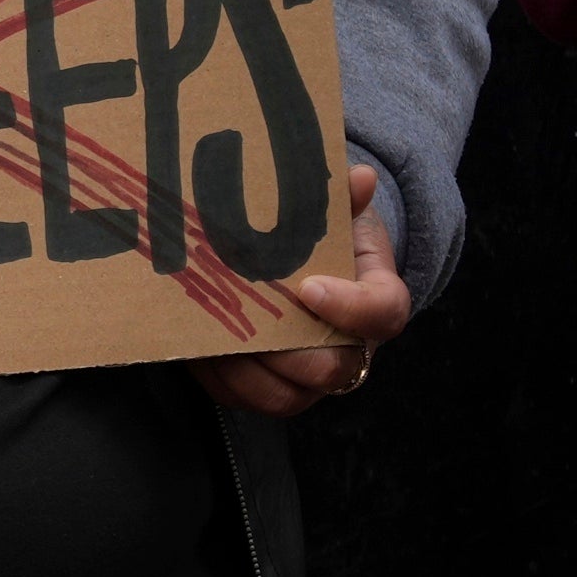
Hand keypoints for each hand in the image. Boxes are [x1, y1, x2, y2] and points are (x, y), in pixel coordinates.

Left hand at [195, 162, 407, 419]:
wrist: (300, 265)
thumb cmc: (322, 237)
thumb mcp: (335, 211)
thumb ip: (342, 197)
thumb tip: (358, 177)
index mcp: (373, 301)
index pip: (384, 314)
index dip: (350, 308)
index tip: (308, 287)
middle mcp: (347, 349)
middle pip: (331, 369)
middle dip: (287, 348)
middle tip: (247, 315)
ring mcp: (306, 374)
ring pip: (284, 397)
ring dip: (244, 370)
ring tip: (213, 333)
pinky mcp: (265, 385)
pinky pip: (242, 398)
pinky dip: (217, 378)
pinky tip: (192, 344)